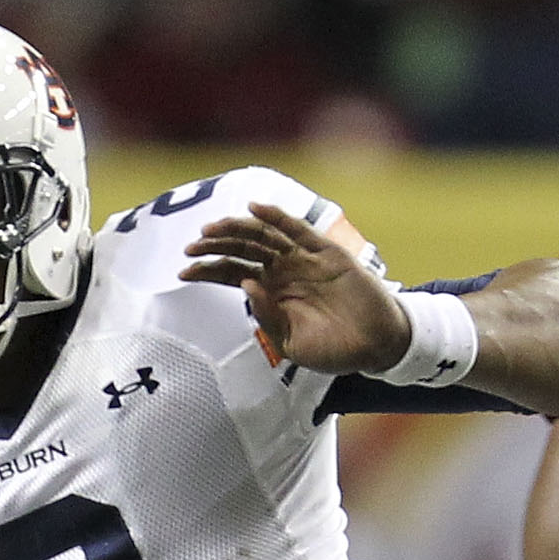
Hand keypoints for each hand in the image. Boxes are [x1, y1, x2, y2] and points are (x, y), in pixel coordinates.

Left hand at [179, 203, 407, 373]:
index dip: (207, 270)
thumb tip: (246, 285)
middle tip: (191, 245)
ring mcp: (304, 259)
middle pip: (242, 250)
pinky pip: (297, 230)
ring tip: (213, 229)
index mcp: (272, 293)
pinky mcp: (326, 252)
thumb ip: (267, 317)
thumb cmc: (334, 350)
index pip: (232, 273)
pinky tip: (255, 209)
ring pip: (264, 236)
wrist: (376, 345)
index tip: (182, 270)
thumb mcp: (291, 344)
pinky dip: (277, 218)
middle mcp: (284, 271)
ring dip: (237, 229)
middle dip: (215, 245)